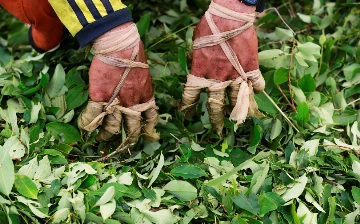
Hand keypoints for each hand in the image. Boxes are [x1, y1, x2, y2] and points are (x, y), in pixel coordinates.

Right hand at [78, 22, 158, 142]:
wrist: (119, 46)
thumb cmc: (133, 55)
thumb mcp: (144, 74)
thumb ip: (142, 87)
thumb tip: (139, 90)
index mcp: (146, 98)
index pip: (151, 119)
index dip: (148, 129)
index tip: (147, 135)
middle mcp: (133, 105)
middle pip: (132, 129)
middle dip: (128, 140)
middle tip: (124, 146)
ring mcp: (116, 103)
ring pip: (112, 128)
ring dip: (106, 136)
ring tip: (102, 140)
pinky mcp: (99, 98)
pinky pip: (93, 117)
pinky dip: (87, 125)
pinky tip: (84, 129)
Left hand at [179, 0, 264, 135]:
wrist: (231, 15)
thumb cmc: (209, 27)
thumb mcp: (195, 45)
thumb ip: (196, 60)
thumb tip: (196, 66)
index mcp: (200, 73)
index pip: (191, 97)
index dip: (189, 108)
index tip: (188, 115)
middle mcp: (218, 79)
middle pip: (216, 106)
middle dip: (215, 120)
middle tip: (216, 130)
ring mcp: (236, 75)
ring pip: (238, 101)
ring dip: (239, 113)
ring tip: (241, 122)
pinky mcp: (252, 68)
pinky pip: (256, 84)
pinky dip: (257, 90)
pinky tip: (257, 94)